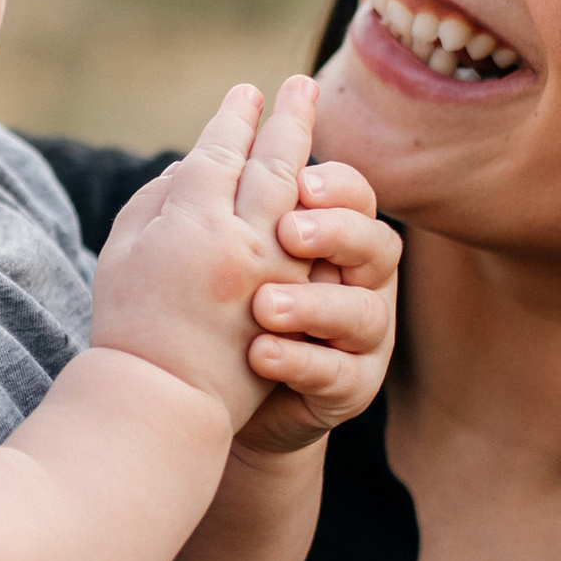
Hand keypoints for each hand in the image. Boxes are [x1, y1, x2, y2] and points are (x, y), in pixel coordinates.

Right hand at [87, 78, 321, 431]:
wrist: (161, 398)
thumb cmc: (129, 322)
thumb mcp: (122, 251)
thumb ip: (157, 201)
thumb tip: (193, 168)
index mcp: (190, 222)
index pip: (219, 152)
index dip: (235, 119)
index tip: (247, 94)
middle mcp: (238, 238)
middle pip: (272, 162)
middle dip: (288, 119)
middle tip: (301, 84)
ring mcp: (272, 270)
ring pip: (299, 197)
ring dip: (310, 153)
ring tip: (318, 121)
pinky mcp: (290, 299)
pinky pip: (313, 243)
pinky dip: (320, 208)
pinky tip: (321, 185)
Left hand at [240, 154, 400, 454]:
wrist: (214, 396)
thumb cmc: (218, 313)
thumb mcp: (215, 256)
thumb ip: (214, 211)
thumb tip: (184, 164)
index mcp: (331, 236)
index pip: (351, 195)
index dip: (334, 184)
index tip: (298, 179)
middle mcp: (358, 282)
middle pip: (376, 244)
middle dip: (337, 233)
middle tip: (289, 232)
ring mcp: (360, 337)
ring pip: (365, 312)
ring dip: (314, 305)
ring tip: (263, 305)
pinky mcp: (351, 386)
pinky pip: (340, 373)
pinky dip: (301, 361)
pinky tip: (260, 353)